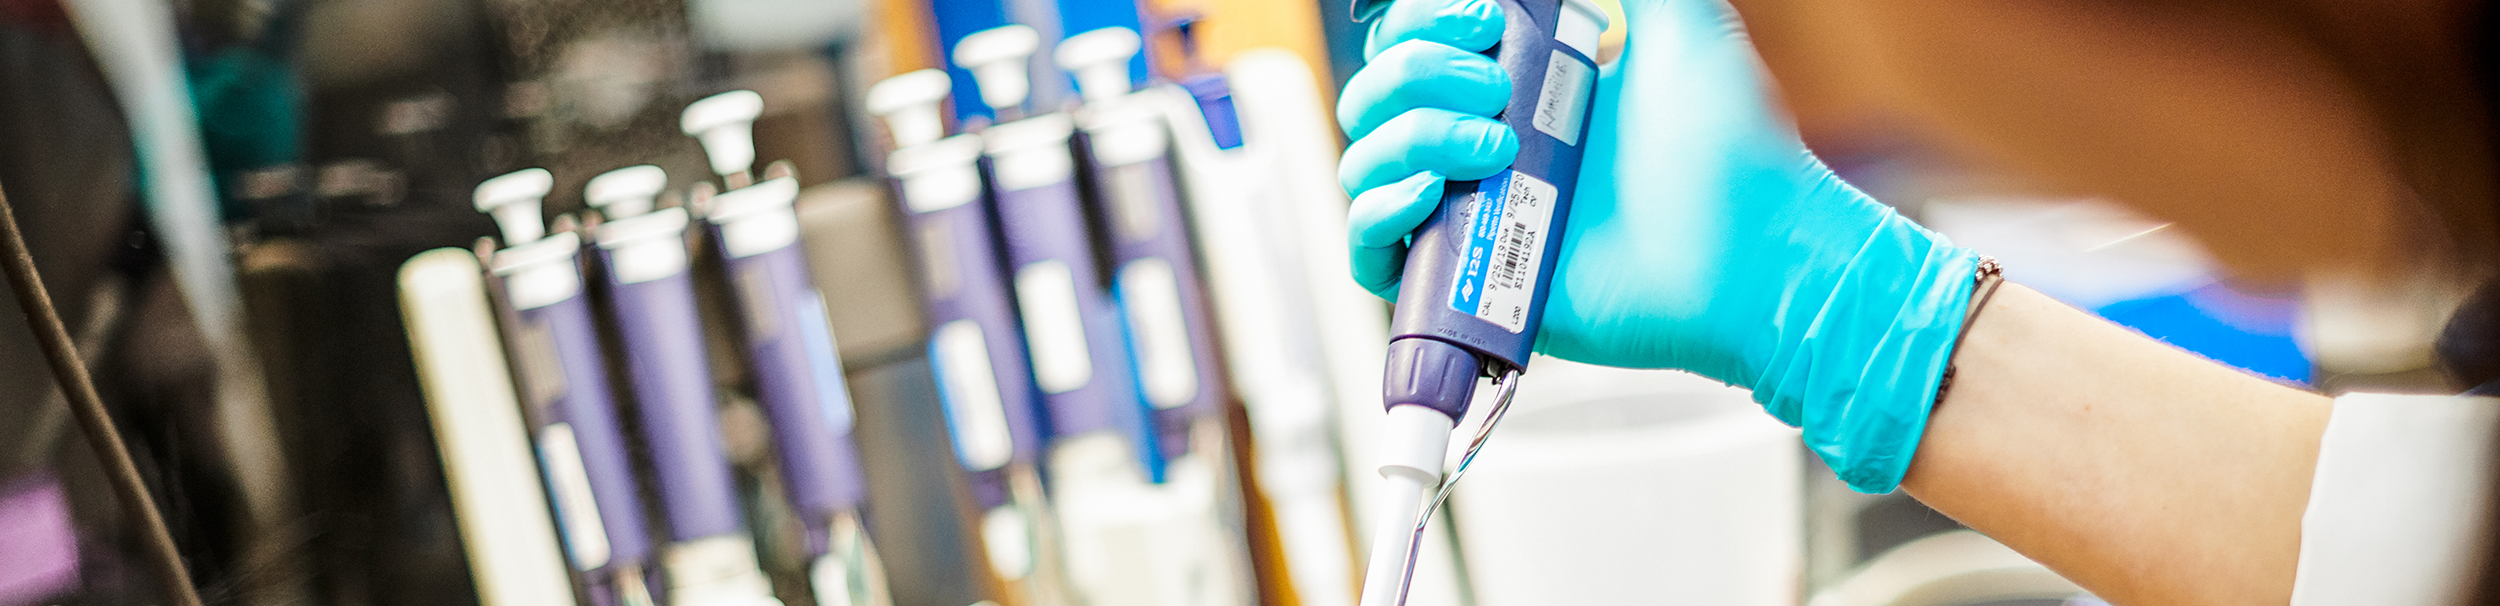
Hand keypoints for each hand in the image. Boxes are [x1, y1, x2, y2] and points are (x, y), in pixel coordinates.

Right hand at [1337, 0, 1981, 491]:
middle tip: (1500, 86)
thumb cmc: (1732, 152)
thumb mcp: (1683, 26)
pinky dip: (1377, 213)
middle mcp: (1481, 149)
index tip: (1489, 16)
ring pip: (1362, 165)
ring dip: (1409, 136)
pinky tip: (1429, 194)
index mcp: (1516, 88)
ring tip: (1494, 147)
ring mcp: (1468, 218)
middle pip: (1375, 97)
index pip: (1412, 43)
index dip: (1424, 21)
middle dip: (1417, 71)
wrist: (1754, 259)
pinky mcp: (1464, 286)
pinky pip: (1367, 254)